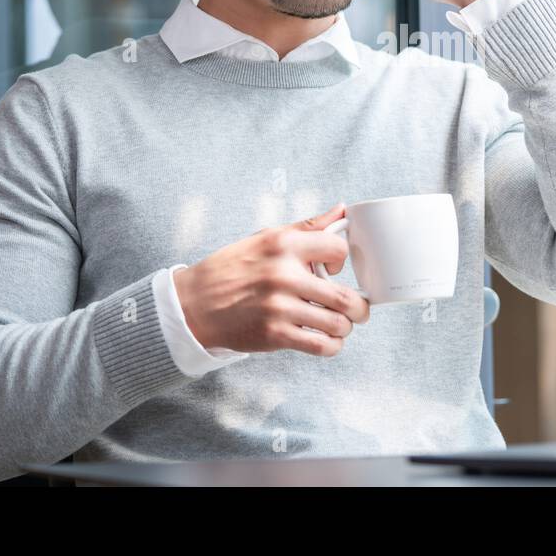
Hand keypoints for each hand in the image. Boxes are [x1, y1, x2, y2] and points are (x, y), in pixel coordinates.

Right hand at [173, 202, 369, 356]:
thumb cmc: (234, 269)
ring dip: (345, 328)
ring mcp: (279, 307)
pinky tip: (327, 340)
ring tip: (338, 324)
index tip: (332, 271)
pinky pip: (321, 346)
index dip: (342, 262)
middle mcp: (283, 274)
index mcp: (284, 244)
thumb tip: (343, 209)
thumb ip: (308, 226)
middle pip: (346, 297)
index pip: (338, 249)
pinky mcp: (275, 334)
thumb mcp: (267, 237)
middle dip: (359, 308)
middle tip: (357, 309)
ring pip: (338, 324)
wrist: (195, 304)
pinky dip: (332, 346)